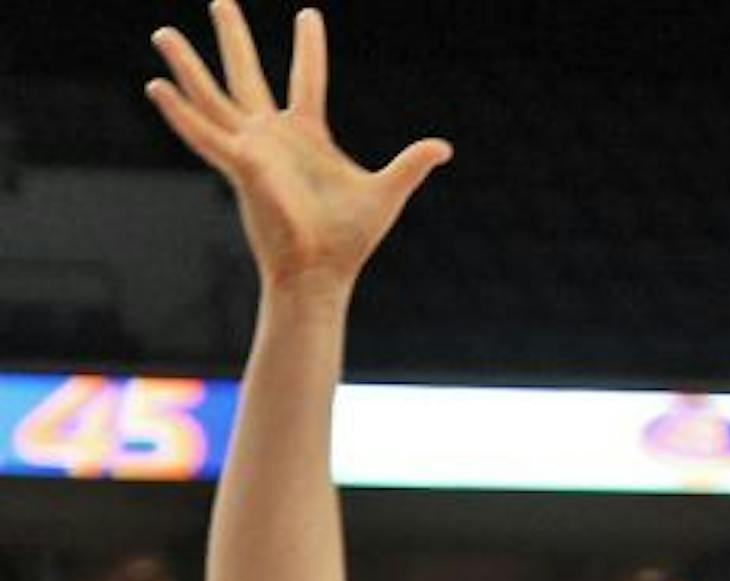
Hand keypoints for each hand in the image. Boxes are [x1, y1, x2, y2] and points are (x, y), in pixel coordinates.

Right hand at [148, 2, 449, 290]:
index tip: (308, 14)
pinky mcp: (240, 166)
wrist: (322, 275)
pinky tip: (155, 88)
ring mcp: (251, 148)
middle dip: (232, 36)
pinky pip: (203, 134)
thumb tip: (444, 147)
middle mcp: (272, 135)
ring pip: (212, 95)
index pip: (307, 78)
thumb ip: (410, 164)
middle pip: (246, 72)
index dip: (309, 47)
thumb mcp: (386, 193)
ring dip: (187, 66)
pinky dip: (180, 113)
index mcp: (306, 134)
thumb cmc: (349, 242)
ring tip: (161, 33)